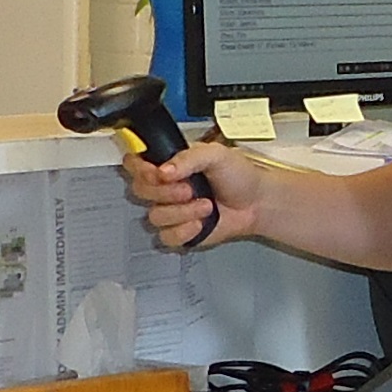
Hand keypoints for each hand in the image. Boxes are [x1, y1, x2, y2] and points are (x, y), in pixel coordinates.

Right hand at [122, 139, 269, 251]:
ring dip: (183, 212)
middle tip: (190, 188)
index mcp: (169, 164)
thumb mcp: (216, 154)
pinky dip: (184, 231)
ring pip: (154, 216)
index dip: (140, 169)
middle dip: (166, 191)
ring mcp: (171, 210)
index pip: (135, 164)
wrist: (256, 203)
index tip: (158, 172)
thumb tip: (164, 170)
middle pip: (139, 190)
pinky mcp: (179, 232)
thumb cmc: (238, 176)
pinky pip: (166, 237)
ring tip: (206, 205)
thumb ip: (188, 157)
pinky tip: (200, 223)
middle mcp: (165, 187)